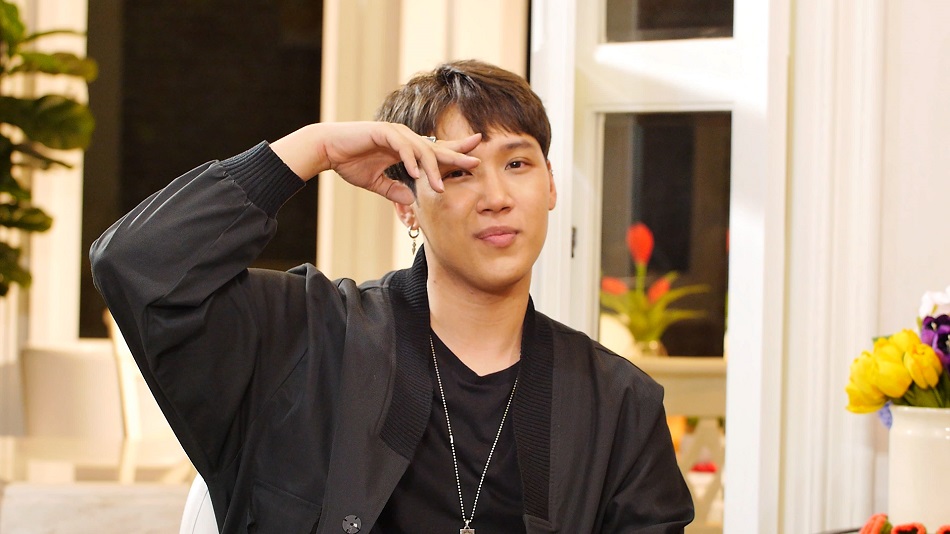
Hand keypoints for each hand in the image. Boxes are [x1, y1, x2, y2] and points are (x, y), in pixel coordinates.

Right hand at [270, 122, 480, 204]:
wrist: (327, 150)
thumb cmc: (349, 162)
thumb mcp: (375, 182)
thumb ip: (393, 190)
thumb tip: (409, 201)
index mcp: (405, 148)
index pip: (435, 151)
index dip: (455, 153)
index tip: (475, 156)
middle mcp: (404, 138)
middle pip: (436, 147)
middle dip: (457, 154)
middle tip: (477, 160)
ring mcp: (395, 133)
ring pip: (421, 150)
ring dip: (431, 169)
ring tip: (439, 186)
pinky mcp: (382, 132)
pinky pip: (401, 147)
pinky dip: (409, 160)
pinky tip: (416, 174)